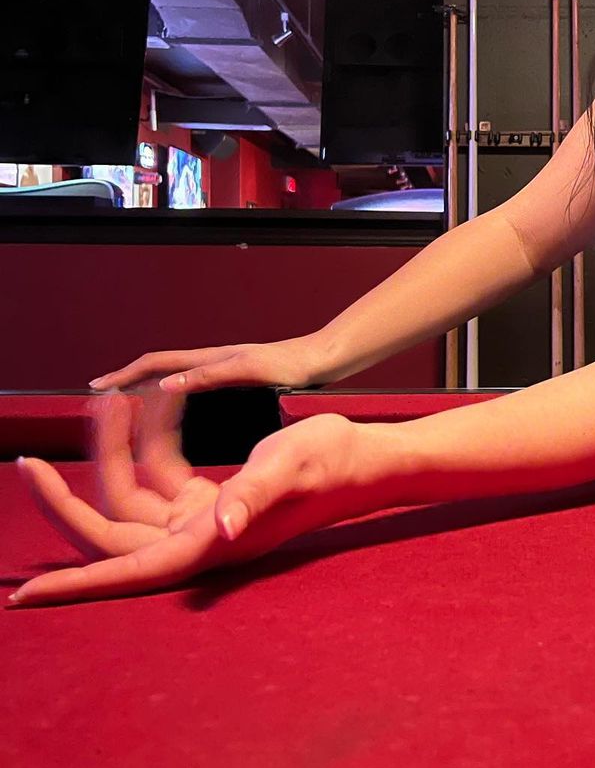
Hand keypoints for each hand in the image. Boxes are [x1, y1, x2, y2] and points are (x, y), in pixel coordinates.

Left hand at [9, 391, 401, 606]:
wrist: (363, 457)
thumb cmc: (331, 461)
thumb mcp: (289, 465)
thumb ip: (253, 493)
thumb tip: (222, 527)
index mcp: (206, 544)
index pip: (125, 572)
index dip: (74, 585)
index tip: (23, 595)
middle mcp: (195, 541)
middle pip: (110, 530)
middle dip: (66, 497)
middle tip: (26, 461)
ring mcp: (199, 522)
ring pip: (129, 495)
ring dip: (111, 451)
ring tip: (109, 399)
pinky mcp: (207, 502)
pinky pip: (157, 476)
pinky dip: (146, 443)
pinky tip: (150, 407)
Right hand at [88, 334, 326, 394]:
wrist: (322, 362)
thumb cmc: (291, 367)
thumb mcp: (247, 371)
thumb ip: (208, 376)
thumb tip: (165, 384)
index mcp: (211, 358)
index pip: (157, 363)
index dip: (126, 374)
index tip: (99, 386)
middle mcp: (213, 361)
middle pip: (160, 367)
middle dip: (129, 378)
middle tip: (103, 394)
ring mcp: (224, 370)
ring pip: (175, 375)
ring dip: (148, 384)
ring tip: (128, 402)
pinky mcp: (237, 381)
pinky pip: (193, 384)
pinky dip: (172, 393)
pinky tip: (175, 409)